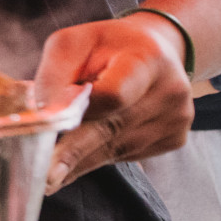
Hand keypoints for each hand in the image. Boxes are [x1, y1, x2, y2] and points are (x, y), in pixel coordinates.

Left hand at [35, 13, 192, 192]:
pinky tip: (79, 155)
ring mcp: (177, 118)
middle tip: (45, 176)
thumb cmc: (106, 46)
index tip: (48, 131)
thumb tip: (43, 114)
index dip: (78, 114)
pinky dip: (99, 157)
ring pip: (117, 149)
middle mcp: (169, 91)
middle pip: (112, 129)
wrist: (155, 50)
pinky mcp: (175, 138)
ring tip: (49, 174)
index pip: (112, 96)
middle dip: (74, 154)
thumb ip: (55, 74)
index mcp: (146, 59)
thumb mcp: (73, 43)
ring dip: (80, 162)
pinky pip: (126, 155)